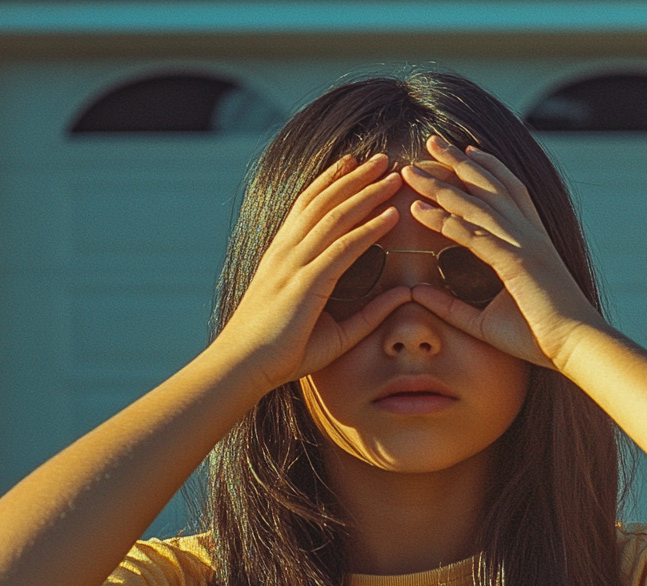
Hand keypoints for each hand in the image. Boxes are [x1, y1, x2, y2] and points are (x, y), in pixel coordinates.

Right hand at [213, 154, 413, 389]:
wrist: (244, 366)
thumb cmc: (281, 352)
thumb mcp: (335, 331)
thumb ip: (369, 313)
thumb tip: (402, 296)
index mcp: (283, 255)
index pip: (308, 206)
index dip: (332, 182)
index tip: (354, 164)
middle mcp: (287, 252)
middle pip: (324, 201)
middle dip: (355, 177)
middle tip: (382, 158)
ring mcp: (294, 264)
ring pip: (335, 216)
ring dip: (366, 192)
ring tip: (391, 174)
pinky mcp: (306, 282)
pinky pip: (344, 248)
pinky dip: (369, 228)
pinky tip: (390, 216)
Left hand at [401, 135, 608, 369]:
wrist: (578, 346)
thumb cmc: (540, 337)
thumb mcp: (485, 321)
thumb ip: (450, 306)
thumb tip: (416, 293)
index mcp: (533, 241)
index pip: (510, 192)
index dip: (488, 168)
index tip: (466, 151)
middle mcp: (529, 235)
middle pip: (489, 186)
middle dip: (457, 162)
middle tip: (431, 141)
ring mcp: (524, 245)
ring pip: (475, 205)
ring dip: (441, 185)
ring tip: (412, 170)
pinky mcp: (515, 263)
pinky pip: (473, 236)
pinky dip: (444, 221)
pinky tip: (419, 211)